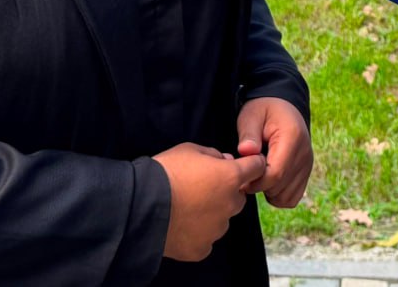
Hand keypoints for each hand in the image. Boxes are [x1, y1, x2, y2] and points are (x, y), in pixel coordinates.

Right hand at [153, 142, 265, 261]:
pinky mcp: (202, 248)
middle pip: (237, 198)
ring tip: (186, 208)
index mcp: (230, 177)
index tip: (245, 165)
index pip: (256, 168)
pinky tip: (181, 225)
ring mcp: (217, 229)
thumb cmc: (164, 172)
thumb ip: (213, 154)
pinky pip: (206, 239)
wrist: (140, 205)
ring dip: (212, 213)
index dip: (250, 165)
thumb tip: (226, 160)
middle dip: (226, 192)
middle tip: (202, 189)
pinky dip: (198, 233)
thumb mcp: (189, 149)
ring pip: (222, 219)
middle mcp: (229, 204)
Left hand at [236, 97, 312, 207]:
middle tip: (246, 173)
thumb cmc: (263, 110)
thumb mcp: (251, 115)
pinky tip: (267, 180)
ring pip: (286, 197)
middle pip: (279, 187)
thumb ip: (248, 133)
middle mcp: (305, 154)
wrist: (281, 106)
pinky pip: (292, 198)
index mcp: (292, 138)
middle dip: (259, 186)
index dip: (256, 180)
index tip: (242, 173)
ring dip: (268, 192)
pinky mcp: (305, 174)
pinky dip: (278, 195)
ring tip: (258, 174)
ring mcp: (307, 166)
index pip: (276, 173)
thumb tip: (245, 151)